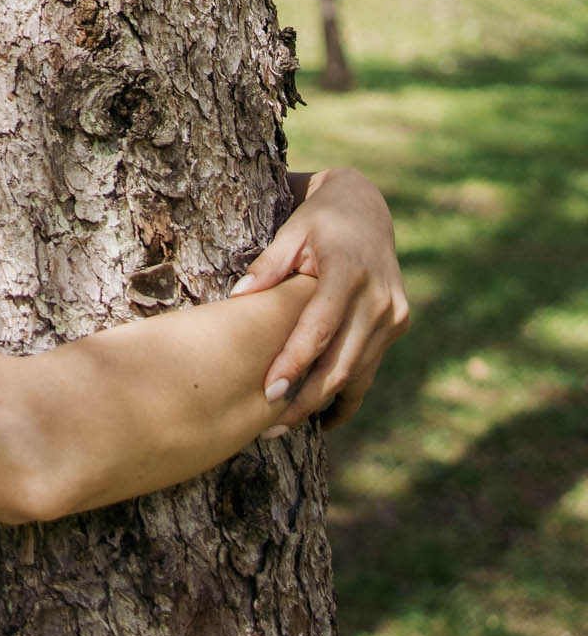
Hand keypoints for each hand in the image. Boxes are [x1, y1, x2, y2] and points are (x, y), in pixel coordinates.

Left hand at [233, 167, 410, 428]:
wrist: (366, 208)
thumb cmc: (319, 219)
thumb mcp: (292, 230)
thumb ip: (268, 265)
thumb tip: (237, 298)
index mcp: (349, 271)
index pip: (319, 329)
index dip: (294, 363)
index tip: (268, 391)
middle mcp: (379, 297)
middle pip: (341, 361)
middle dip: (307, 399)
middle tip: (272, 426)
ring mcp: (393, 313)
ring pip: (358, 372)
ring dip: (325, 403)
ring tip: (286, 424)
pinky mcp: (398, 323)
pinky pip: (370, 367)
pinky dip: (347, 393)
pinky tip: (323, 418)